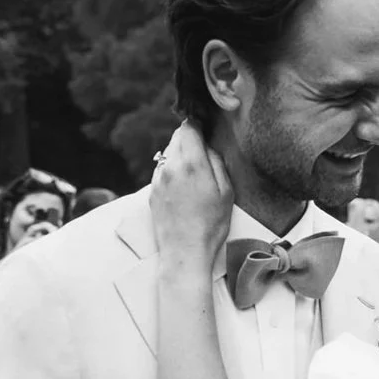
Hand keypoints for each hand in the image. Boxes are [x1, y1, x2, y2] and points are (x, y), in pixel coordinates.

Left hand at [150, 122, 233, 279]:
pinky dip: (172, 171)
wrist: (185, 251)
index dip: (199, 126)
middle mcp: (171, 166)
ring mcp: (158, 178)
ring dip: (180, 156)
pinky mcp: (152, 190)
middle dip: (190, 140)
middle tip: (203, 156)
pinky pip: (162, 170)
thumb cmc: (210, 225)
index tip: (206, 132)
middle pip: (177, 137)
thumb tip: (209, 146)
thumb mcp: (226, 192)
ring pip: (168, 153)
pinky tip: (183, 189)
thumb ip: (217, 163)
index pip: (189, 127)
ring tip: (194, 176)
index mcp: (192, 163)